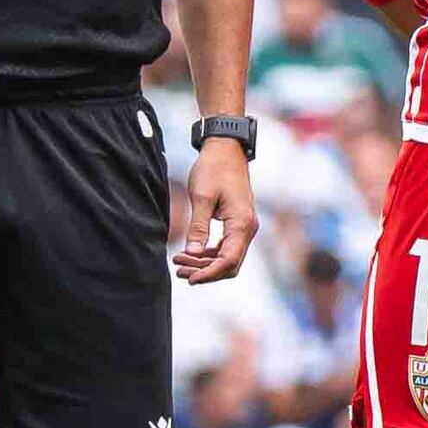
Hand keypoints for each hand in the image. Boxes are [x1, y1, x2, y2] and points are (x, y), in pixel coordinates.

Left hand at [170, 135, 254, 283]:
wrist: (226, 149)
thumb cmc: (214, 169)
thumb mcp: (201, 197)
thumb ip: (198, 227)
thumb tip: (192, 253)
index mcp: (241, 223)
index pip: (229, 260)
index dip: (210, 273)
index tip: (190, 278)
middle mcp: (248, 228)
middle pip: (230, 264)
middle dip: (205, 271)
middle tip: (179, 270)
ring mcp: (244, 226)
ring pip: (228, 258)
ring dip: (205, 264)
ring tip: (179, 262)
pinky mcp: (237, 223)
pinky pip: (226, 247)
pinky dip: (209, 254)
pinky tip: (190, 253)